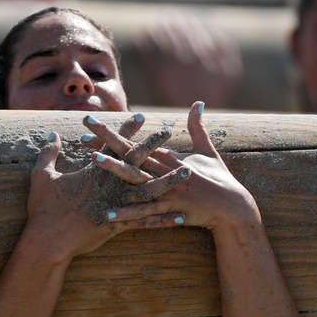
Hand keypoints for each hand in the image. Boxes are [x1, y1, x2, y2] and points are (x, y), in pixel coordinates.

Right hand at [23, 130, 189, 261]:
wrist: (47, 239)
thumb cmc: (43, 209)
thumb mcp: (42, 176)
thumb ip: (49, 153)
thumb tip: (52, 133)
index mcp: (93, 172)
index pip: (114, 146)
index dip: (127, 130)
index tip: (141, 116)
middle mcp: (108, 185)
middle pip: (135, 161)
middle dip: (153, 146)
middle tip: (167, 132)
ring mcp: (115, 204)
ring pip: (148, 190)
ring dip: (169, 181)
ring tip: (188, 171)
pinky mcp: (118, 224)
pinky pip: (146, 222)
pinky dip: (163, 220)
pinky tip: (180, 217)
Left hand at [87, 103, 257, 229]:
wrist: (233, 207)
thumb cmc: (220, 178)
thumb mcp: (208, 150)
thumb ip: (198, 127)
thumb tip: (199, 102)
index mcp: (170, 156)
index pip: (136, 140)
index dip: (113, 132)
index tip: (92, 124)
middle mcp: (166, 169)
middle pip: (131, 154)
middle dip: (106, 143)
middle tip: (82, 134)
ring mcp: (168, 189)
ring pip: (136, 178)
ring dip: (114, 171)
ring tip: (92, 163)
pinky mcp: (172, 209)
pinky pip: (145, 211)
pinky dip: (127, 213)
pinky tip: (108, 214)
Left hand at [134, 11, 242, 108]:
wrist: (201, 112)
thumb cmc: (217, 92)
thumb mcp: (231, 70)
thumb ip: (226, 49)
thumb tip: (214, 36)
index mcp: (201, 53)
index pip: (191, 30)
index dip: (185, 22)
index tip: (181, 17)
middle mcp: (185, 56)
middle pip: (175, 33)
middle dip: (170, 23)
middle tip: (165, 17)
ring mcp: (171, 65)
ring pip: (160, 42)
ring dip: (155, 31)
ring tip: (152, 25)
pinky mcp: (159, 75)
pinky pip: (149, 56)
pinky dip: (143, 46)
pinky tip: (140, 40)